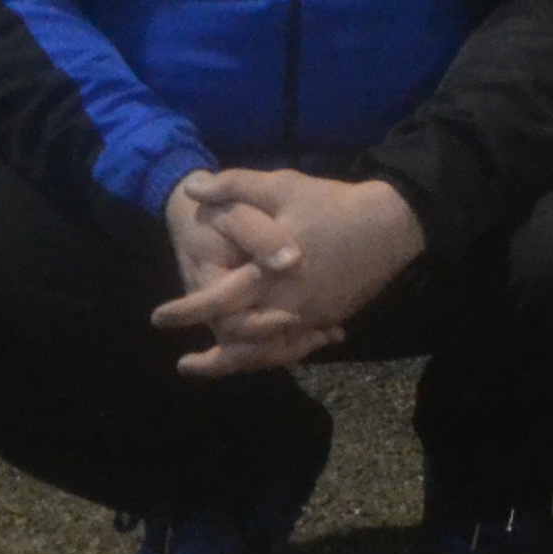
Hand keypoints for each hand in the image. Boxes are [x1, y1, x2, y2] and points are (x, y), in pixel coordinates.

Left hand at [153, 170, 423, 376]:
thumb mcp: (283, 186)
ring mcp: (312, 314)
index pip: (218, 301)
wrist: (393, 223)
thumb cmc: (333, 206)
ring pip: (271, 351)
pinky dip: (278, 352)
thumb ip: (235, 186)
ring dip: (242, 363)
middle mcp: (289, 303)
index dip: (186, 311)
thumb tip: (192, 187)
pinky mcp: (331, 316)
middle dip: (213, 360)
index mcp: (270, 274)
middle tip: (186, 364)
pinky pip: (298, 343)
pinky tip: (265, 351)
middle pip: (243, 344)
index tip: (159, 318)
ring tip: (219, 366)